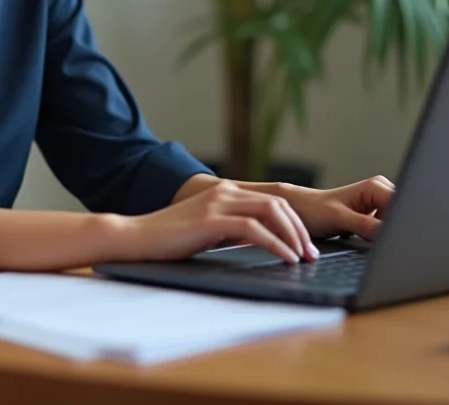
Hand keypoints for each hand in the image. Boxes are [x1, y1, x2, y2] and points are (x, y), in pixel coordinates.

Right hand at [111, 180, 320, 264]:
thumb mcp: (206, 229)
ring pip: (271, 212)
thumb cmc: (168, 239)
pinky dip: (275, 244)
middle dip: (299, 229)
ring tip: (303, 257)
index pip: (272, 200)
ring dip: (292, 236)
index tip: (304, 244)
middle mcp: (225, 192)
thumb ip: (229, 228)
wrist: (136, 237)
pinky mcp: (211, 220)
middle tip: (311, 253)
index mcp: (225, 192)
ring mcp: (218, 204)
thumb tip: (258, 240)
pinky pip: (254, 229)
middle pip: (278, 203)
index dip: (293, 221)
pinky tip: (285, 258)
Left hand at [279, 175, 395, 240]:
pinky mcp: (373, 217)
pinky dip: (376, 237)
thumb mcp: (341, 219)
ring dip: (382, 235)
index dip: (399, 224)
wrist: (299, 210)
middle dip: (390, 230)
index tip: (391, 237)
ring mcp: (377, 205)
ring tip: (360, 233)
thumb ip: (366, 225)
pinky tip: (362, 237)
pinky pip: (383, 230)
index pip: (402, 206)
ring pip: (392, 226)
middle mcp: (380, 192)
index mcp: (376, 186)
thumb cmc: (314, 208)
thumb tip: (389, 233)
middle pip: (399, 217)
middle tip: (369, 236)